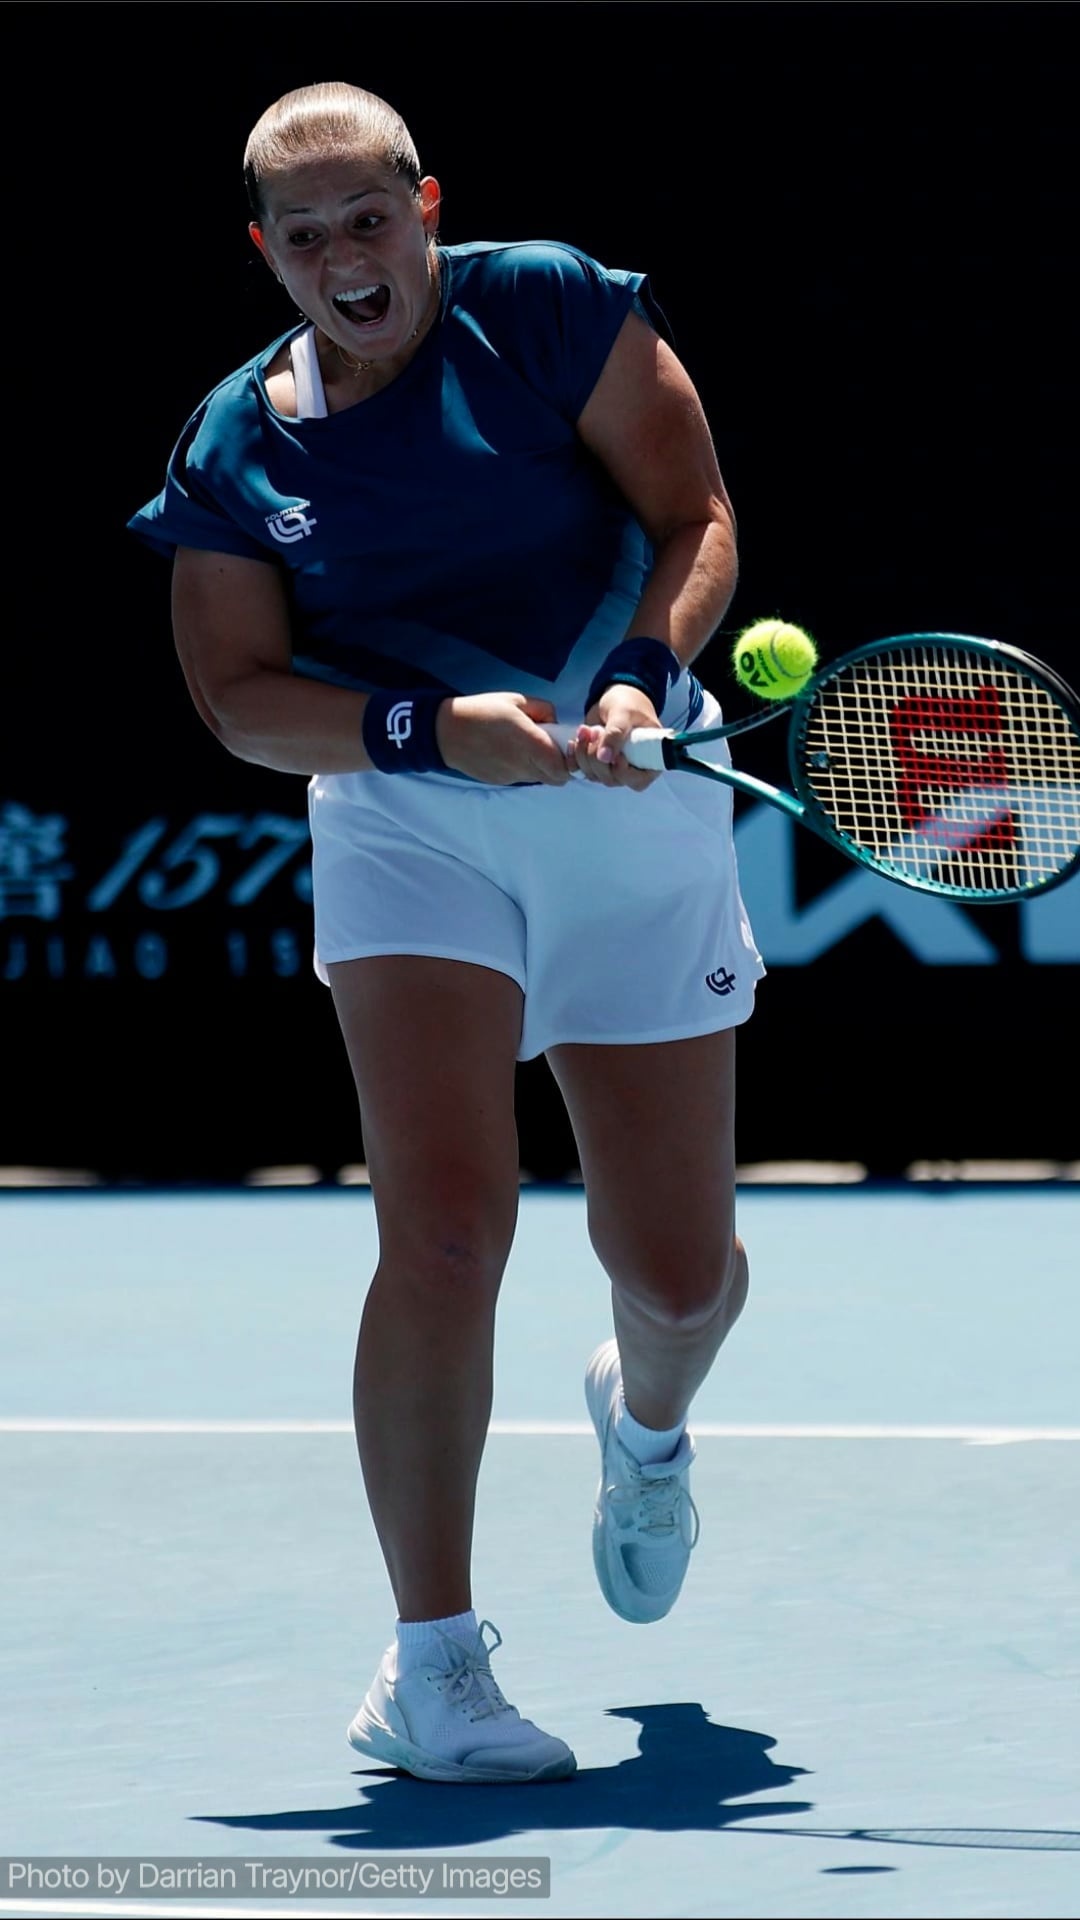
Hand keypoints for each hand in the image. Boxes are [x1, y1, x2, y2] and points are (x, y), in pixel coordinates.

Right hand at [436, 693, 573, 785]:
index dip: (570, 759)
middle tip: (550, 746)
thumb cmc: (482, 711)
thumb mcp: (516, 700)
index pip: (564, 768)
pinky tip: (509, 751)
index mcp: (530, 744)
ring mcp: (511, 777)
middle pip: (556, 778)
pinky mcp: (500, 781)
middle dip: (560, 765)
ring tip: (526, 746)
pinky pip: (521, 778)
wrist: (446, 732)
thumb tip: (554, 722)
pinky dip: (523, 768)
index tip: (564, 744)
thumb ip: (543, 710)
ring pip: (539, 778)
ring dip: (541, 766)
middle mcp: (522, 766)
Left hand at [568, 686, 663, 790]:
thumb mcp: (623, 714)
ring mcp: (612, 768)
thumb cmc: (629, 704)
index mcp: (649, 759)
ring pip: (594, 775)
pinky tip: (573, 742)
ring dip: (584, 754)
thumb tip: (605, 758)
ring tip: (585, 729)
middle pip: (611, 779)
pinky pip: (580, 771)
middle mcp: (632, 768)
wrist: (614, 700)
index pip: (638, 781)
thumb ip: (616, 734)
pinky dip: (573, 759)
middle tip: (595, 731)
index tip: (616, 756)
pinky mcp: (595, 765)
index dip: (624, 773)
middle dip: (597, 757)